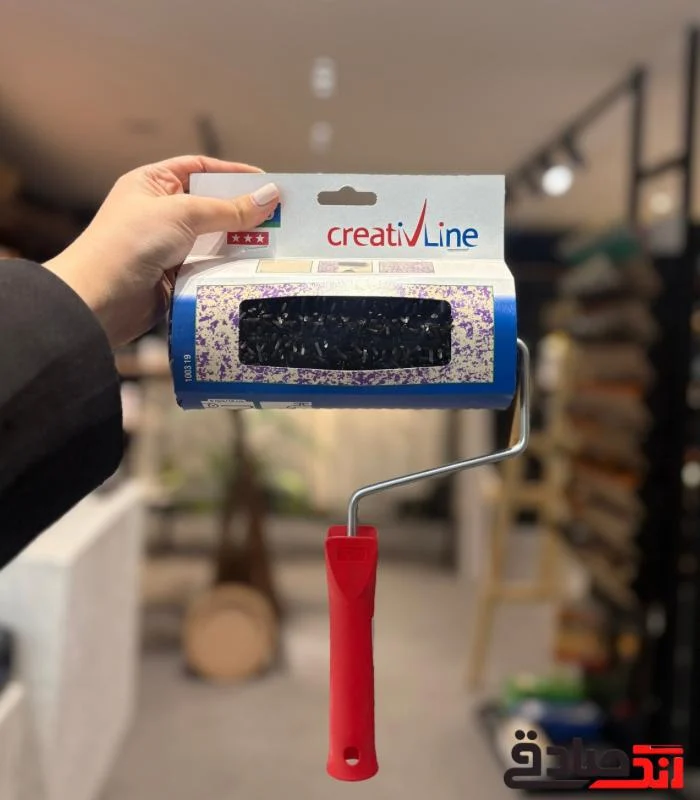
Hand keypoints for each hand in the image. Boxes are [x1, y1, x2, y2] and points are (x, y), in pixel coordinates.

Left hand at [45, 155, 279, 347]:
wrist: (98, 301)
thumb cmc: (127, 244)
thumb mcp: (182, 214)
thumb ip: (228, 209)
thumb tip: (270, 197)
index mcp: (152, 185)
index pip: (199, 169)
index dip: (233, 173)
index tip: (266, 183)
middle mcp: (160, 213)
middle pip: (212, 206)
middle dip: (243, 211)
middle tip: (280, 217)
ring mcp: (168, 246)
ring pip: (214, 240)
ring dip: (240, 242)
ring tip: (275, 243)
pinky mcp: (176, 277)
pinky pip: (210, 267)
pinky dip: (229, 267)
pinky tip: (252, 267)